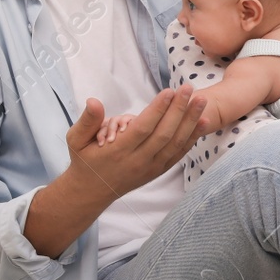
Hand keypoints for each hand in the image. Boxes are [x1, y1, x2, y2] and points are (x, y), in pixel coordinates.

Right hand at [64, 86, 205, 202]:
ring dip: (190, 121)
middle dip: (179, 110)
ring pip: (175, 144)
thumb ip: (86, 120)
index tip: (169, 91)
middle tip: (189, 88)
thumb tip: (94, 101)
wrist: (92, 191)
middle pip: (163, 134)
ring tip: (202, 100)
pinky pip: (178, 154)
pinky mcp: (159, 171)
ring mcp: (151, 168)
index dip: (157, 110)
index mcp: (118, 151)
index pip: (142, 128)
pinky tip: (203, 121)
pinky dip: (192, 138)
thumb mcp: (76, 139)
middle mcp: (137, 161)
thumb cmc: (85, 159)